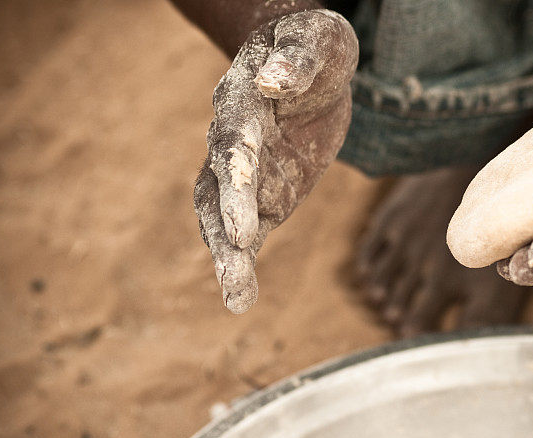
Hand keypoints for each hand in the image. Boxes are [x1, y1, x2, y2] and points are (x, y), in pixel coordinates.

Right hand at [193, 9, 357, 312]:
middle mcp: (235, 143)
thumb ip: (296, 61)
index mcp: (245, 103)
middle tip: (236, 253)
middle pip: (219, 185)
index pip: (237, 138)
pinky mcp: (266, 195)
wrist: (312, 68)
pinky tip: (241, 299)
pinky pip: (249, 233)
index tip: (243, 206)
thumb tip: (273, 81)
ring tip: (236, 295)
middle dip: (226, 221)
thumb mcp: (313, 42)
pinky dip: (243, 262)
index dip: (239, 170)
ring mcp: (248, 174)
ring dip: (228, 255)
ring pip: (225, 217)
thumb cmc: (311, 47)